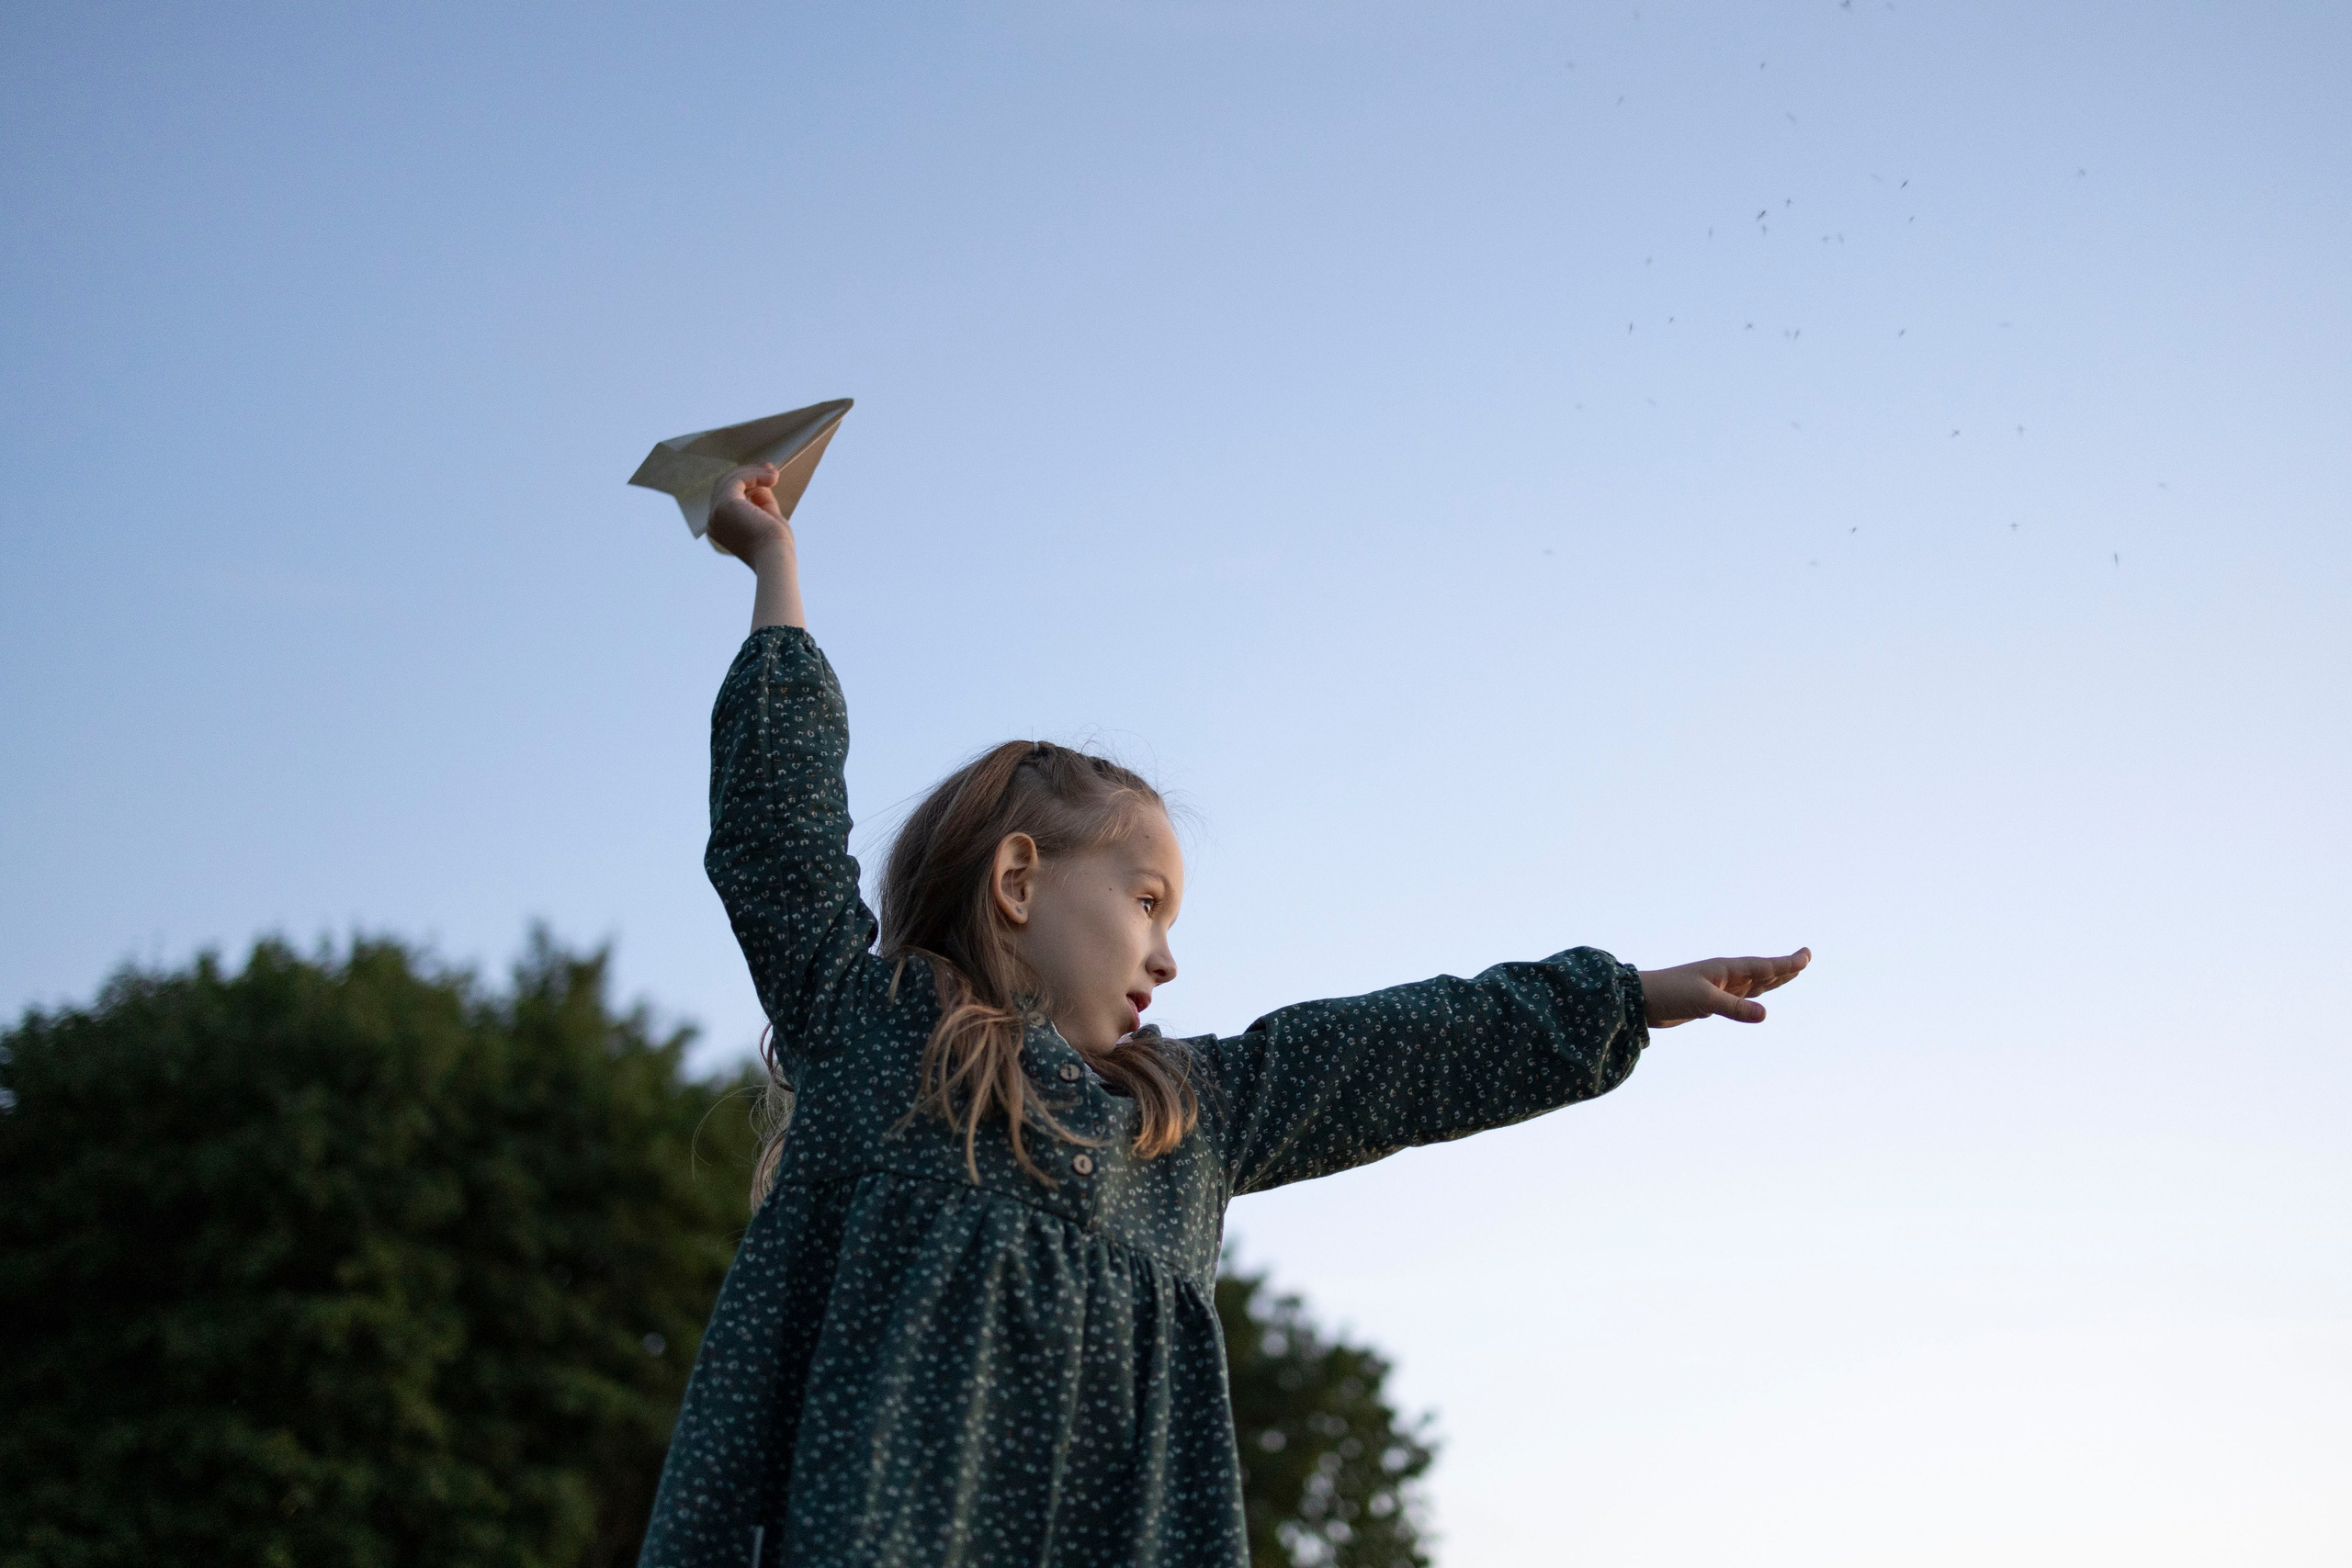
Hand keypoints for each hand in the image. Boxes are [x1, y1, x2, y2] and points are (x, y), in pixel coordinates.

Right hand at [704, 462, 792, 566]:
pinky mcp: (724, 504)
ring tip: (774, 474)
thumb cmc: (776, 546)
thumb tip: (761, 483)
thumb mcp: (768, 519)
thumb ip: (761, 501)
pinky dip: (754, 474)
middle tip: (771, 470)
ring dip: (754, 472)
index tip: (767, 476)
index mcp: (720, 527)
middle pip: (725, 485)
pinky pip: (737, 479)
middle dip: (749, 474)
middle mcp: (713, 520)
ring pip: (730, 479)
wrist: (775, 558)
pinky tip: (771, 478)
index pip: (728, 497)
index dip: (746, 483)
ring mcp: (716, 512)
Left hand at [1638, 948, 1809, 1026]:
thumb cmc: (1669, 994)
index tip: (1806, 956)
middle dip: (1784, 967)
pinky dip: (1753, 997)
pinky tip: (1756, 997)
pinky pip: (1739, 998)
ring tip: (1790, 973)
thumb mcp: (1704, 1001)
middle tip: (1805, 958)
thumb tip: (1766, 1015)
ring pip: (1753, 985)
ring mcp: (1718, 988)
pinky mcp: (1709, 1001)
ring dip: (1772, 979)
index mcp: (1726, 970)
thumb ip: (1734, 1008)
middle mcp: (1725, 976)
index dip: (1786, 963)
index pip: (1763, 966)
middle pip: (1762, 972)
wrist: (1641, 1001)